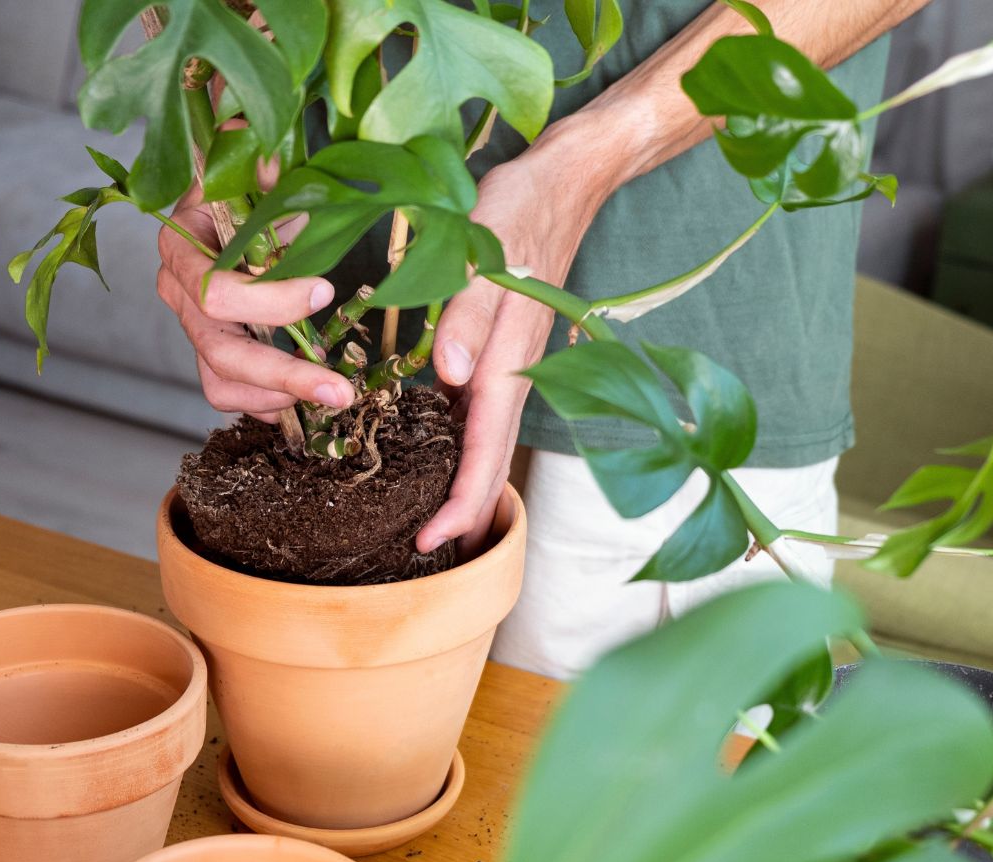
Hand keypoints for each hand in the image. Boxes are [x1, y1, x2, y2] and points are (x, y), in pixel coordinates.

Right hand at [157, 184, 355, 422]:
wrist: (236, 206)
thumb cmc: (247, 188)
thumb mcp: (256, 170)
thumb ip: (262, 164)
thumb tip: (271, 153)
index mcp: (181, 248)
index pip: (216, 291)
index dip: (271, 300)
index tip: (324, 289)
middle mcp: (178, 294)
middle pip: (221, 351)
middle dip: (285, 374)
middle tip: (339, 390)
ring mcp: (193, 328)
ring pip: (220, 382)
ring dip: (277, 397)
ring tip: (330, 395)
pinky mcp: (212, 352)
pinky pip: (230, 392)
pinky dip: (268, 403)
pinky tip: (307, 401)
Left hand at [415, 135, 612, 555]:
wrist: (563, 180)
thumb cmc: (519, 209)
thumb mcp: (485, 251)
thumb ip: (468, 314)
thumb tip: (450, 377)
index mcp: (508, 359)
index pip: (485, 448)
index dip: (461, 500)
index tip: (433, 540)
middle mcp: (515, 370)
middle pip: (491, 456)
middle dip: (466, 509)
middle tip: (430, 549)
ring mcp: (512, 360)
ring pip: (490, 437)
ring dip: (468, 482)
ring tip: (440, 521)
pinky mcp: (504, 345)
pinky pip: (484, 409)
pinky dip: (467, 443)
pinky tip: (443, 451)